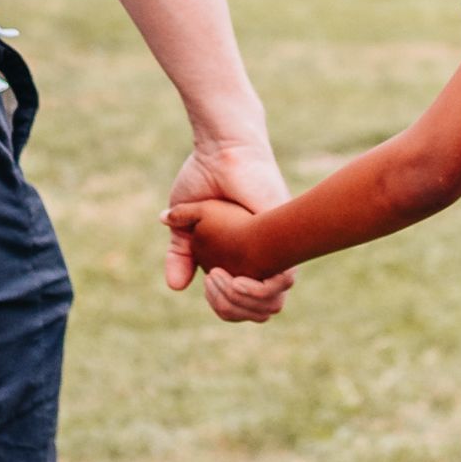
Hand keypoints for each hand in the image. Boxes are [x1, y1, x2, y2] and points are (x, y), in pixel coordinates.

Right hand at [166, 139, 293, 322]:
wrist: (220, 149)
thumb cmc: (205, 178)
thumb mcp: (185, 223)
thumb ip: (180, 256)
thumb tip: (176, 287)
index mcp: (247, 257)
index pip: (246, 306)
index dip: (225, 308)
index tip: (206, 286)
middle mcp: (267, 255)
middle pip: (262, 312)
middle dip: (230, 307)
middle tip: (212, 281)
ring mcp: (278, 245)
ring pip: (273, 301)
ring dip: (240, 299)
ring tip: (218, 276)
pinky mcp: (284, 232)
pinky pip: (282, 278)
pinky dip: (255, 286)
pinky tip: (231, 274)